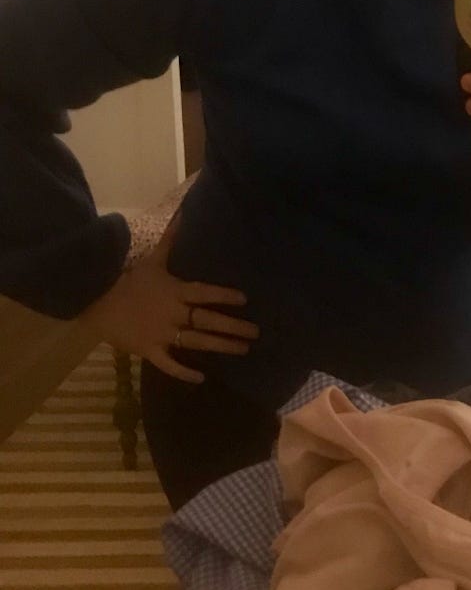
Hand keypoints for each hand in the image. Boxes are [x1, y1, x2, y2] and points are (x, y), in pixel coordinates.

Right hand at [80, 213, 258, 382]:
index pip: (204, 293)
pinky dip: (184, 372)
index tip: (245, 299)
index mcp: (174, 291)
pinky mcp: (149, 350)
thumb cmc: (128, 282)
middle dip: (233, 326)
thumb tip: (183, 213)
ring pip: (196, 341)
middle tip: (255, 332)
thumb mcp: (153, 260)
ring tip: (243, 349)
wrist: (96, 303)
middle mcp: (172, 313)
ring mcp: (161, 334)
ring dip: (220, 346)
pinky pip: (169, 364)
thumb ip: (171, 239)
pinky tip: (202, 377)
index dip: (224, 295)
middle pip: (206, 320)